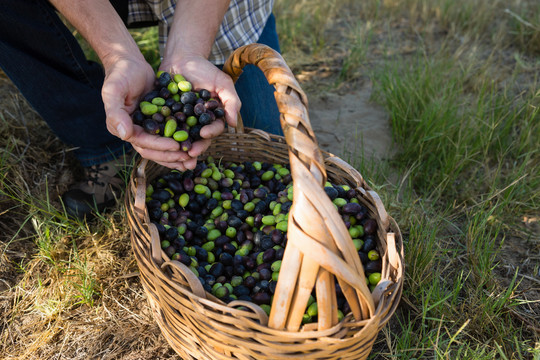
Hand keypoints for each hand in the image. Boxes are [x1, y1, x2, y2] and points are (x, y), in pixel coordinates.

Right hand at [102, 56, 193, 169]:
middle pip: (153, 151)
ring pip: (162, 148)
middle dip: (170, 156)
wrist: (129, 62)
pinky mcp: (158, 121)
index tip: (176, 146)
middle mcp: (133, 131)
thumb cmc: (120, 74)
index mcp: (122, 128)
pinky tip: (194, 146)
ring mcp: (146, 128)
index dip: (159, 146)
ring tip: (192, 161)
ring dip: (177, 156)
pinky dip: (181, 142)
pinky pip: (170, 135)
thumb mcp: (113, 90)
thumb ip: (116, 113)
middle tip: (188, 159)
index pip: (142, 143)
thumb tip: (125, 135)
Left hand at [159, 54, 241, 168]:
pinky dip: (160, 133)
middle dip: (194, 146)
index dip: (210, 133)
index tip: (204, 134)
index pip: (213, 129)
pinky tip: (157, 138)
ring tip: (175, 151)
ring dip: (177, 147)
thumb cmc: (204, 70)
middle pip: (196, 139)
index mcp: (211, 119)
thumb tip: (233, 123)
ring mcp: (180, 121)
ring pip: (179, 137)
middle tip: (190, 152)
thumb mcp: (222, 83)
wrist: (181, 59)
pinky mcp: (164, 117)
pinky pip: (162, 127)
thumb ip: (231, 101)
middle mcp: (196, 123)